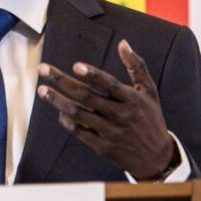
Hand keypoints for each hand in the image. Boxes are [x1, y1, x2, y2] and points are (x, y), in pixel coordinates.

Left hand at [36, 39, 174, 180]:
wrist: (157, 158)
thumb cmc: (150, 118)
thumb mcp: (149, 91)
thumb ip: (136, 65)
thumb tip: (123, 43)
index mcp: (130, 99)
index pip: (109, 84)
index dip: (93, 75)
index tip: (75, 66)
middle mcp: (119, 114)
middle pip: (86, 96)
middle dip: (62, 81)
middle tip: (43, 69)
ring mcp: (110, 132)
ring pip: (78, 114)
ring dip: (58, 101)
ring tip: (42, 90)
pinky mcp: (103, 147)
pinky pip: (80, 133)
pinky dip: (67, 122)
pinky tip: (59, 111)